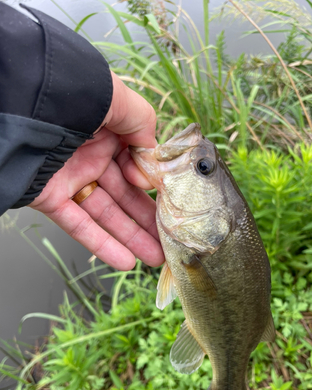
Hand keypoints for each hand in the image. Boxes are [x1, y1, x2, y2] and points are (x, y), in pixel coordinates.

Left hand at [29, 72, 163, 270]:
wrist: (26, 101)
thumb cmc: (73, 92)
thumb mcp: (119, 100)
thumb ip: (143, 125)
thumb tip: (150, 160)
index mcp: (108, 132)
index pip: (136, 165)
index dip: (151, 183)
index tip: (165, 195)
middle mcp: (91, 156)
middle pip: (125, 195)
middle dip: (149, 220)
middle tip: (170, 241)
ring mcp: (71, 178)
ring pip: (106, 214)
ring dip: (132, 238)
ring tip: (156, 258)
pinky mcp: (50, 197)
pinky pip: (78, 224)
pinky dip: (101, 244)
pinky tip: (125, 261)